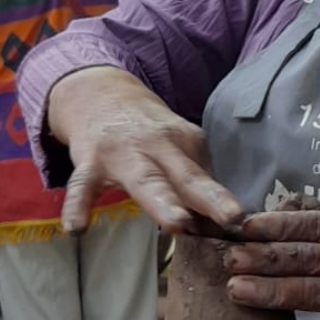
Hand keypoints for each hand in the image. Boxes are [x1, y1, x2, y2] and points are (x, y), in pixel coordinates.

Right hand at [48, 67, 241, 233]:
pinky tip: (77, 228)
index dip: (223, 198)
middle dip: (209, 196)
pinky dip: (77, 206)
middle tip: (230, 216)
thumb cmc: (145, 130)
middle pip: (186, 175)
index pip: (204, 176)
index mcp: (183, 141)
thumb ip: (191, 176)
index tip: (242, 219)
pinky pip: (82, 186)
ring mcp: (123, 152)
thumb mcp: (175, 142)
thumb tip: (216, 218)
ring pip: (144, 179)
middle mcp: (158, 145)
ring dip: (162, 201)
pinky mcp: (90, 161)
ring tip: (177, 225)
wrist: (100, 92)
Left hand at [222, 201, 319, 319]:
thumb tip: (284, 208)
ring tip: (237, 288)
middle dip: (265, 258)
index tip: (244, 227)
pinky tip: (272, 318)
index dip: (277, 227)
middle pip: (309, 258)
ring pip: (312, 292)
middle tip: (230, 258)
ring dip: (271, 291)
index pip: (315, 225)